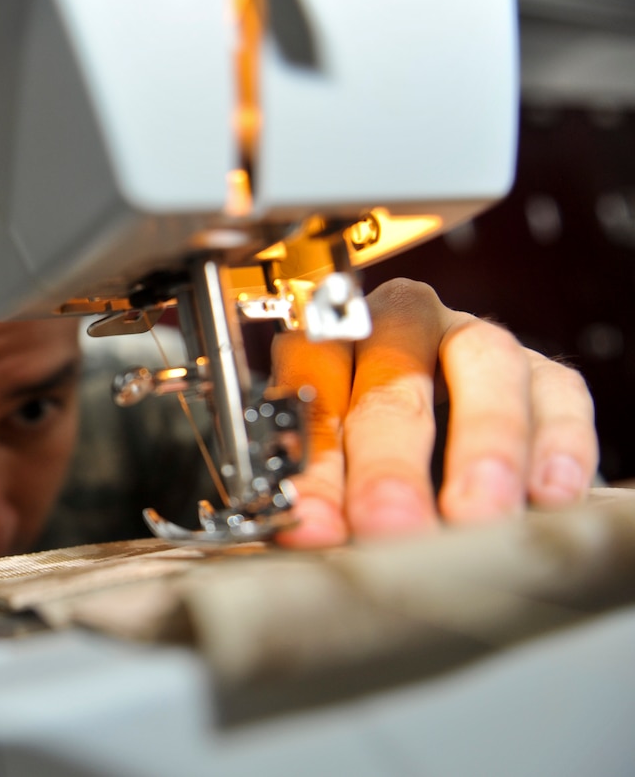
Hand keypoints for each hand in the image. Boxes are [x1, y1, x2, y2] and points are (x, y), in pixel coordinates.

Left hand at [272, 278, 596, 547]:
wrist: (444, 439)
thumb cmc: (368, 456)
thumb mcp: (335, 471)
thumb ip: (323, 499)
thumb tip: (311, 542)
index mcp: (329, 346)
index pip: (314, 397)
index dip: (316, 466)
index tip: (319, 528)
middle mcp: (400, 327)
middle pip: (393, 383)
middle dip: (390, 463)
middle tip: (389, 524)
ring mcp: (473, 338)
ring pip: (484, 367)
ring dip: (483, 444)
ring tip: (476, 514)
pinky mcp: (543, 370)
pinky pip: (557, 393)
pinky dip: (556, 444)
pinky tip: (547, 494)